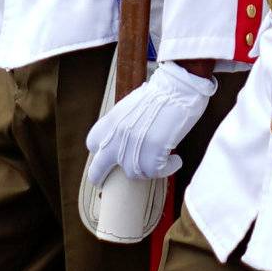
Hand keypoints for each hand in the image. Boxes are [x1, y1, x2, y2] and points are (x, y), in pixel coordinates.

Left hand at [83, 62, 212, 185]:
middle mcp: (117, 136)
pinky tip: (175, 161)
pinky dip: (167, 169)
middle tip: (103, 183)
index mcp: (110, 121)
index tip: (107, 158)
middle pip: (99, 169)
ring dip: (147, 169)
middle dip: (101, 177)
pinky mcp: (152, 152)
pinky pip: (155, 172)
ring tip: (161, 161)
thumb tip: (122, 141)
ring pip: (133, 173)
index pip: (93, 144)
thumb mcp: (130, 107)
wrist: (178, 87)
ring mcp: (134, 145)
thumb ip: (121, 126)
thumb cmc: (161, 93)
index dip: (101, 152)